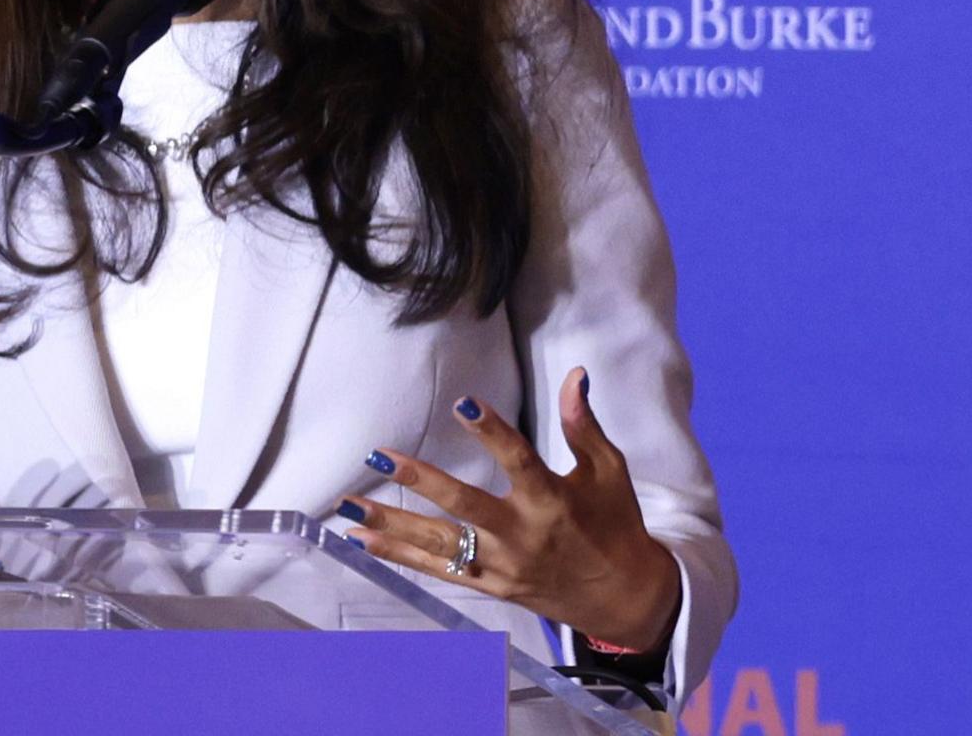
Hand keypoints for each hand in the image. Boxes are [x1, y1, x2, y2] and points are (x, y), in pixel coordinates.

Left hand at [337, 368, 680, 652]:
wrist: (622, 597)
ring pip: (440, 544)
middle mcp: (524, 535)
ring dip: (392, 525)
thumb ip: (582, 425)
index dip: (493, 432)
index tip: (463, 403)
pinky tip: (363, 541)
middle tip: (380, 456)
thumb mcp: (609, 471)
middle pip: (465, 506)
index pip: (519, 461)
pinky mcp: (492, 586)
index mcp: (554, 501)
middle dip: (420, 480)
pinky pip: (439, 570)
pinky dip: (400, 556)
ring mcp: (503, 565)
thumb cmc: (616, 524)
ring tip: (349, 508)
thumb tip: (575, 375)